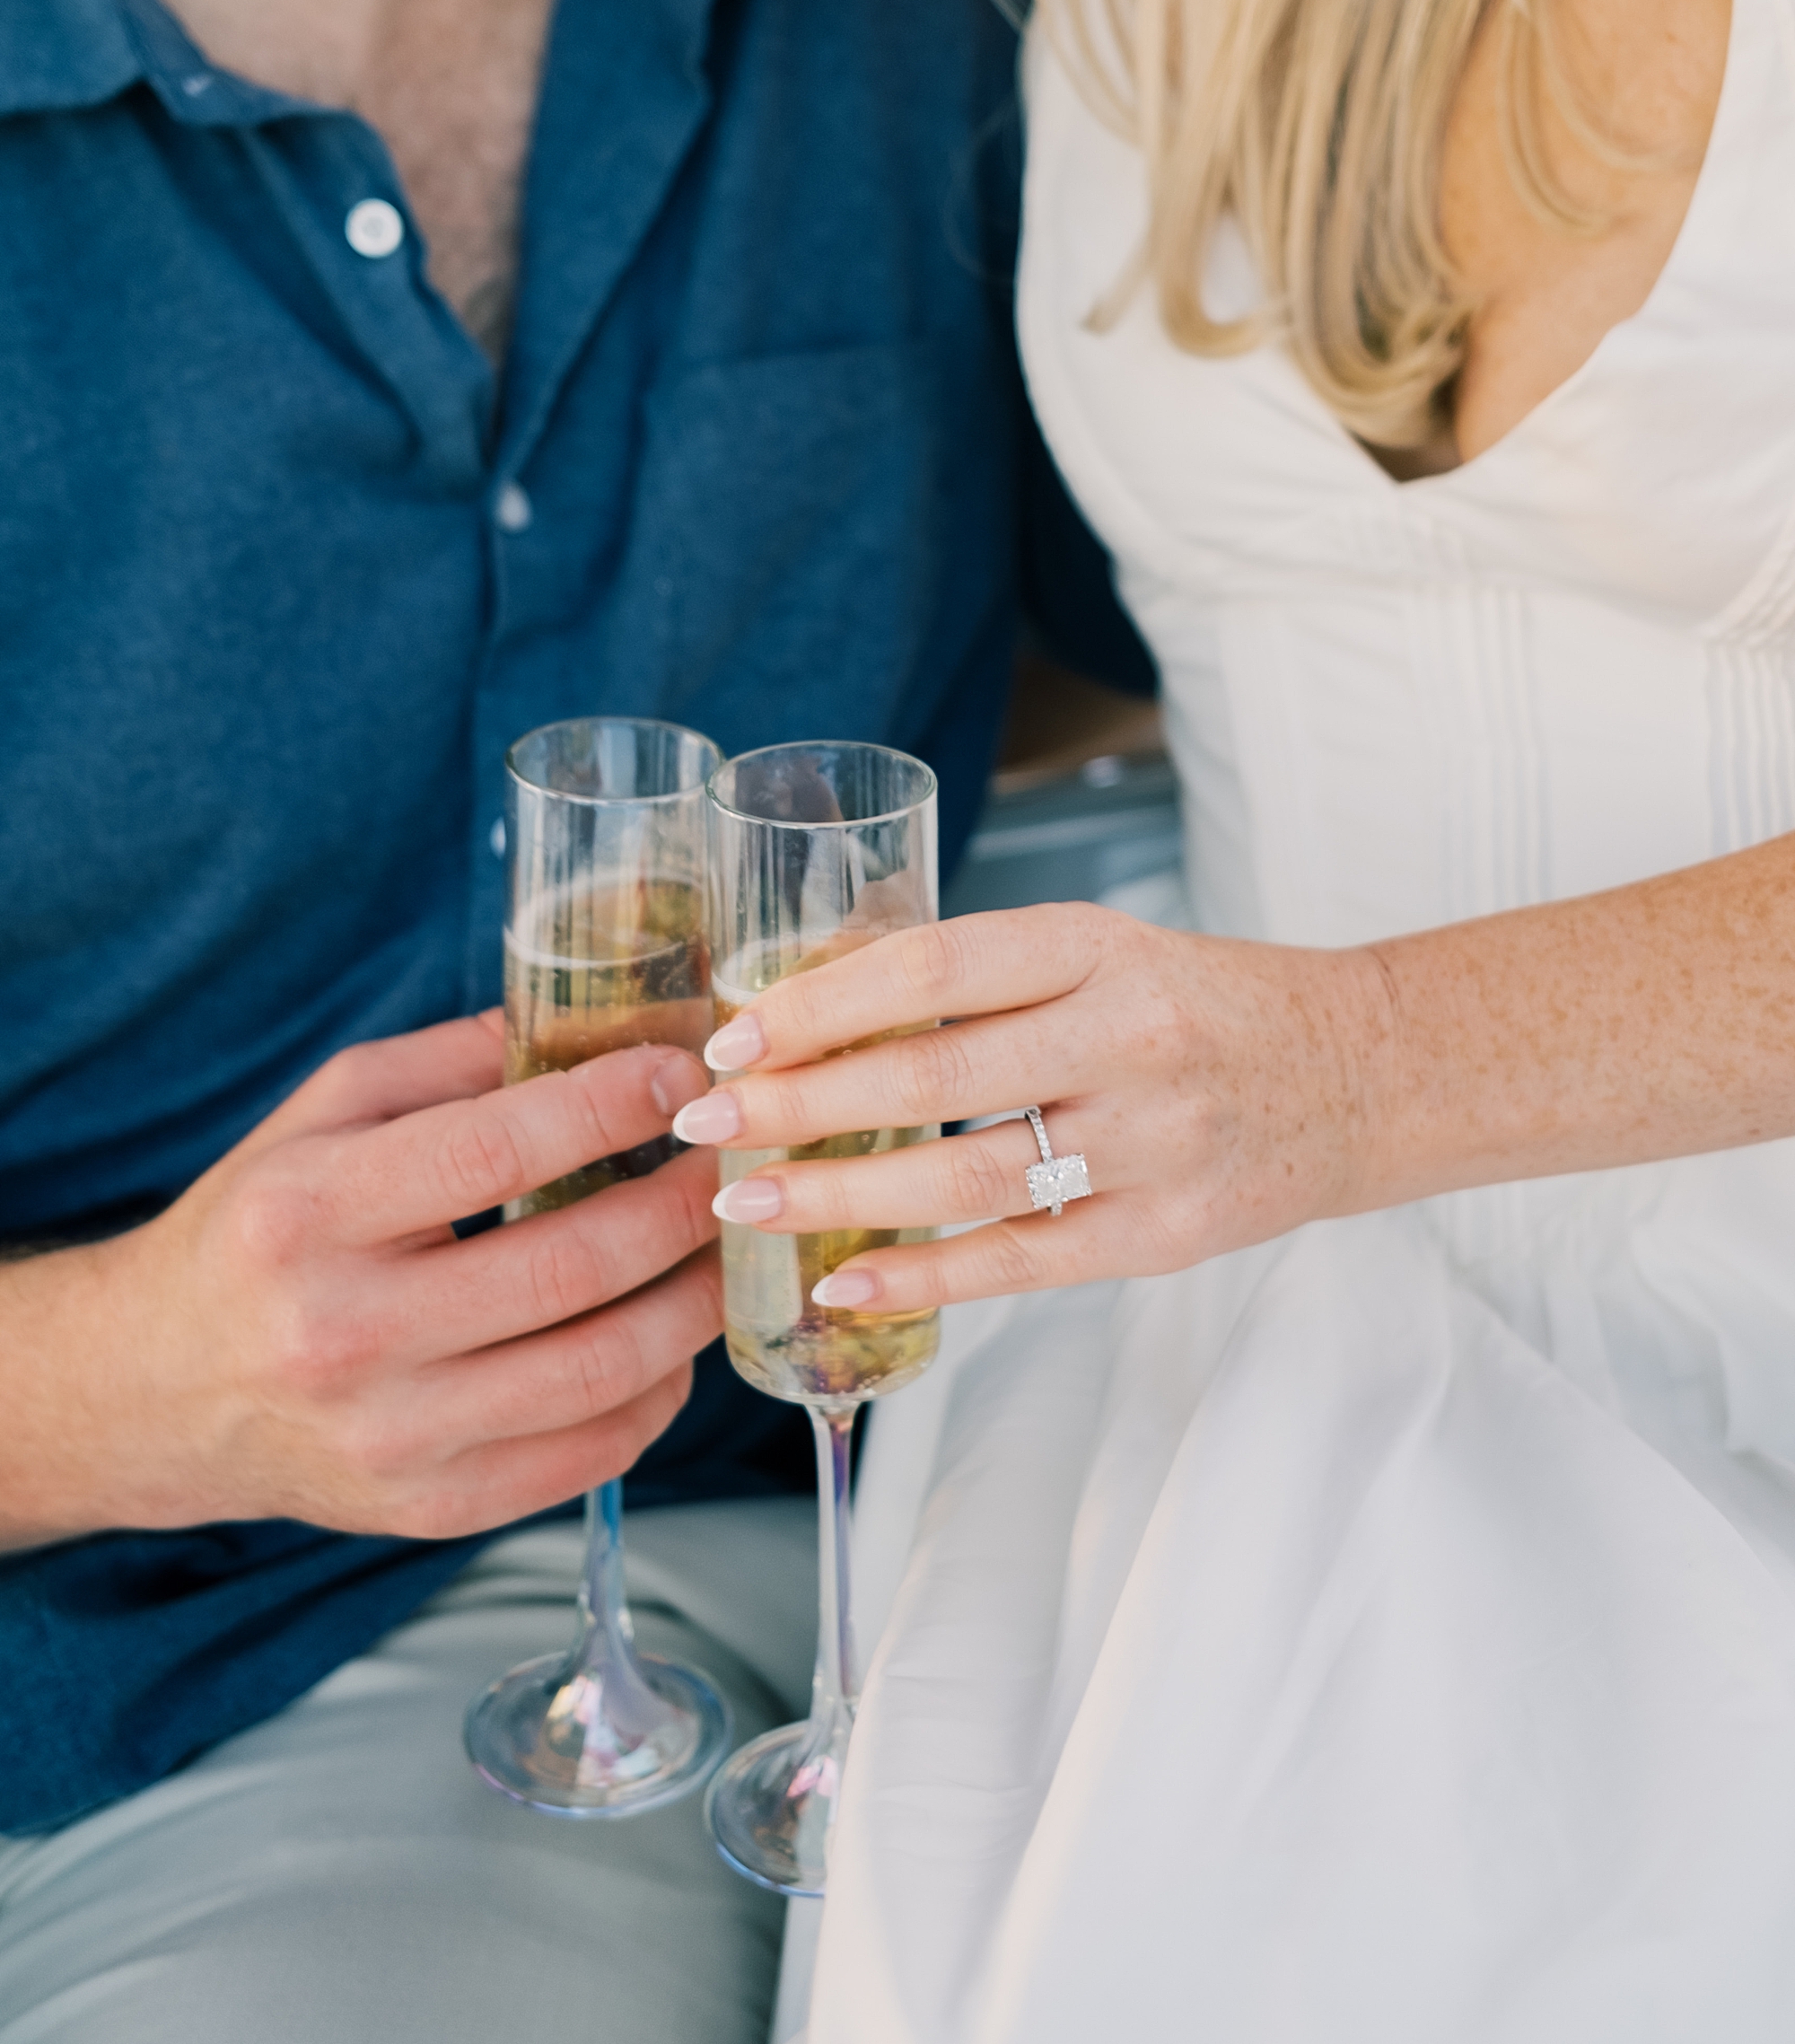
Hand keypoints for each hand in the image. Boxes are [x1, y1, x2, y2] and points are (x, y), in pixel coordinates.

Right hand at [0, 1015, 721, 1545]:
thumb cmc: (256, 1232)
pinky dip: (659, 1392)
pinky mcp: (431, 1508)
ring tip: (717, 1247)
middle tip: (723, 1162)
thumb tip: (591, 1025)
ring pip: (602, 1371)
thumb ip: (448, 1062)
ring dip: (692, 1301)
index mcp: (308, 1214)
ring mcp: (392, 1437)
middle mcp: (344, 1333)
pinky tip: (668, 1338)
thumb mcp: (320, 1115)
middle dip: (678, 1205)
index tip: (679, 1075)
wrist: (156, 1392)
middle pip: (570, 1268)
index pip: (495, 1151)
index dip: (610, 1105)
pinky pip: (593, 1455)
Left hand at [678, 904, 1387, 1311]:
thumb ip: (985, 982)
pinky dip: (924, 1278)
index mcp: (1099, 947)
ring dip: (839, 1197)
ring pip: (967, 1179)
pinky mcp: (1169, 1233)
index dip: (816, 1005)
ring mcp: (1155, 1142)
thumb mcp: (1104, 953)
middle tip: (701, 1125)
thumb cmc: (1203, 1005)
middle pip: (932, 1078)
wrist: (1360, 1072)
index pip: (931, 968)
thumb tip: (812, 1014)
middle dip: (799, 1105)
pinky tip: (843, 1283)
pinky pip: (1024, 1263)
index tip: (730, 1036)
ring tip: (744, 1204)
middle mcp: (1129, 1038)